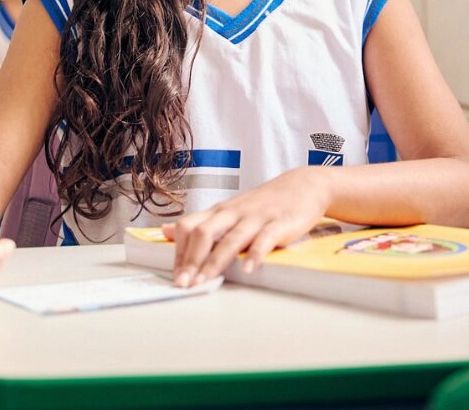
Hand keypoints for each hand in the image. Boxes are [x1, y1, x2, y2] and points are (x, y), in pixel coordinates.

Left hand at [162, 167, 331, 286]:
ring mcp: (255, 217)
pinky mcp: (279, 223)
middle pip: (204, 232)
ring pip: (231, 238)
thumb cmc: (262, 203)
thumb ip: (199, 223)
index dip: (179, 250)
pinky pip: (265, 238)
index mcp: (219, 211)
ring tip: (205, 281)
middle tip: (183, 283)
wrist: (302, 185)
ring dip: (216, 261)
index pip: (189, 226)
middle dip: (191, 260)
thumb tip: (165, 232)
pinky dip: (255, 254)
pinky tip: (249, 270)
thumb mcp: (227, 211)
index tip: (174, 275)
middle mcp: (233, 212)